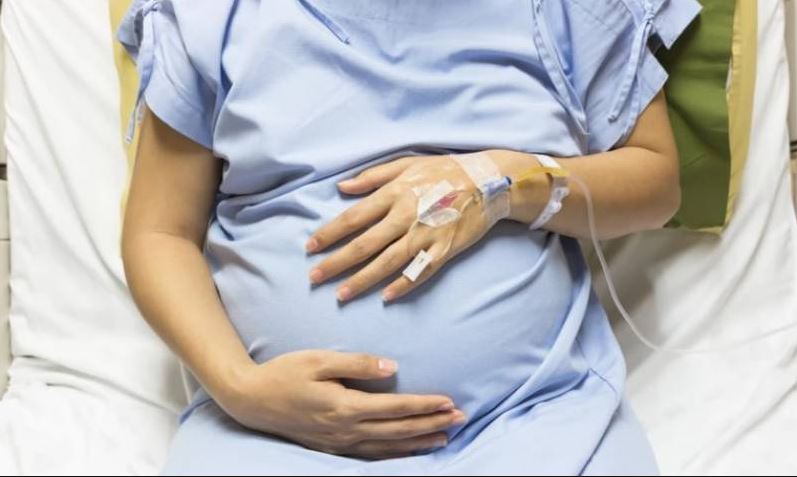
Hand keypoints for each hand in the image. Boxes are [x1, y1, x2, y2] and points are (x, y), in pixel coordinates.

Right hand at [218, 350, 465, 458]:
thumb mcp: (319, 359)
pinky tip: (409, 451)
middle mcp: (345, 430)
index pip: (395, 407)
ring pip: (388, 447)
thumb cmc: (285, 373)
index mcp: (345, 406)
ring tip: (445, 438)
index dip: (424, 405)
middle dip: (431, 424)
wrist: (251, 400)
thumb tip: (393, 368)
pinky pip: (371, 455)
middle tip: (460, 418)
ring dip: (418, 442)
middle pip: (398, 430)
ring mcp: (339, 443)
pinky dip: (395, 455)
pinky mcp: (332, 448)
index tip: (449, 401)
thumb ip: (358, 364)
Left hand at [306, 154, 497, 301]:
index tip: (310, 247)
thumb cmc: (445, 170)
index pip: (353, 217)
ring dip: (362, 280)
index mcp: (394, 193)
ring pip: (388, 262)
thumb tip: (342, 187)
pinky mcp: (444, 249)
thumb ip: (373, 177)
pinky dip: (403, 285)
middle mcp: (406, 216)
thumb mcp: (407, 164)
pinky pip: (420, 271)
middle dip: (337, 263)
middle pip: (365, 245)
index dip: (329, 234)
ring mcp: (426, 235)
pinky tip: (386, 297)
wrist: (489, 181)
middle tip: (315, 277)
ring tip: (341, 294)